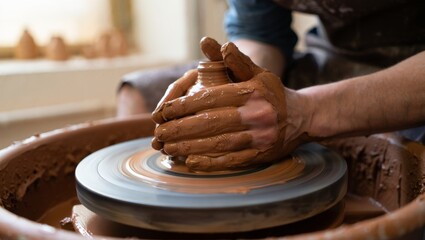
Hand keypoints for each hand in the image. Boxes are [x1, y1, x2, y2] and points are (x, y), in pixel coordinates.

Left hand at [152, 39, 310, 170]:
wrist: (303, 118)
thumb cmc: (274, 94)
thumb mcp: (259, 73)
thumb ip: (235, 61)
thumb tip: (211, 44)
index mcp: (251, 92)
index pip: (211, 99)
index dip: (184, 106)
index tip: (165, 112)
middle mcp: (256, 115)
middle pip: (210, 123)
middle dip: (180, 129)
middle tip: (159, 133)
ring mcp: (259, 138)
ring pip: (218, 143)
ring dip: (189, 147)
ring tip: (168, 148)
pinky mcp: (260, 155)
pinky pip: (231, 160)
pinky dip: (209, 163)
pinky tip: (190, 162)